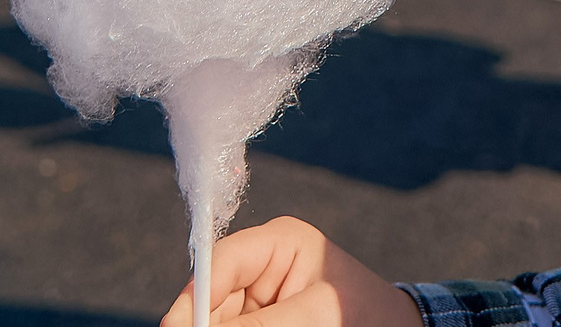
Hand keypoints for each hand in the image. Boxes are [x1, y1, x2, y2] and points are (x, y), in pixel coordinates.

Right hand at [159, 218, 420, 326]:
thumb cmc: (367, 314)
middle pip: (209, 299)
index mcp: (278, 243)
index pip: (219, 262)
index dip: (192, 298)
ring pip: (218, 319)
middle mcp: (259, 269)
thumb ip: (261, 325)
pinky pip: (234, 326)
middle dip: (204, 322)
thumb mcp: (315, 315)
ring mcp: (258, 301)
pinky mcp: (261, 322)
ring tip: (244, 325)